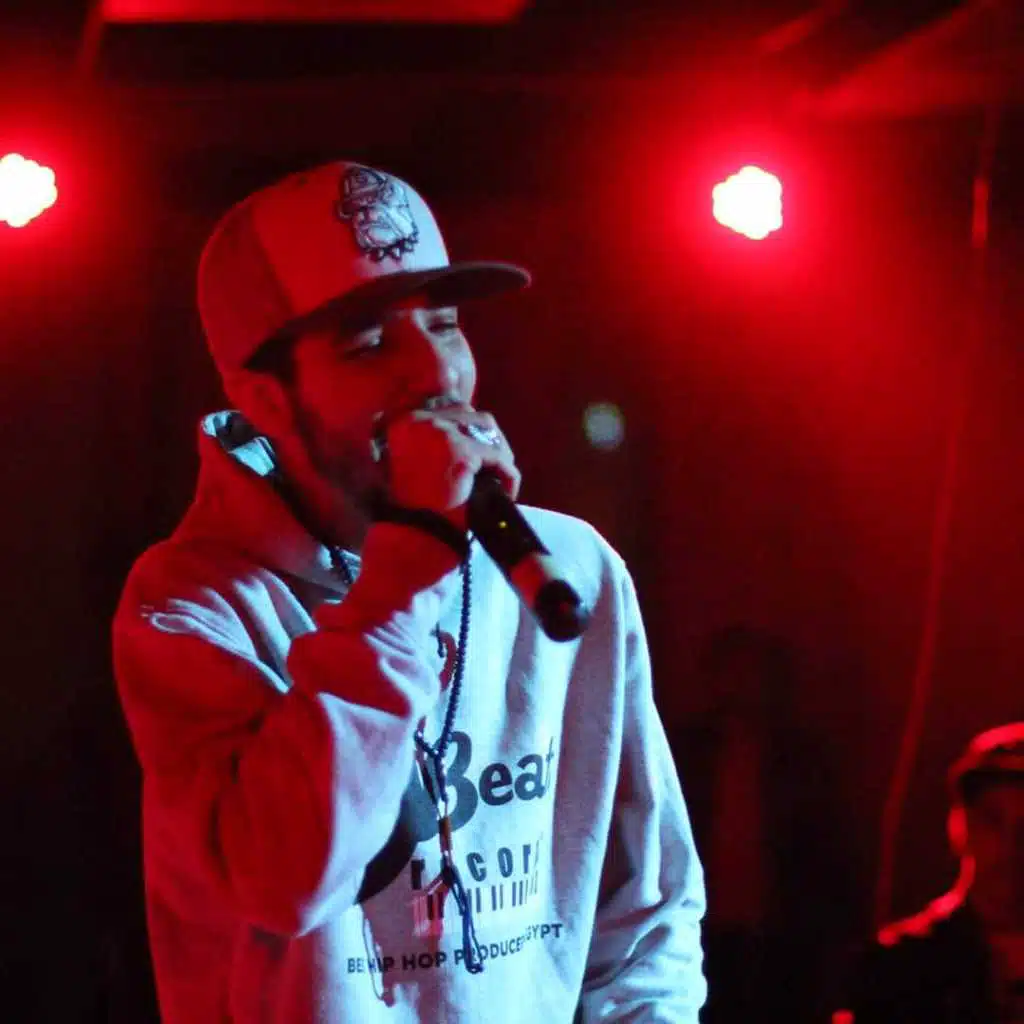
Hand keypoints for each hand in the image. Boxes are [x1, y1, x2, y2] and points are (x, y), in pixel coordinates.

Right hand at [382, 404, 520, 527]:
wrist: (411, 535)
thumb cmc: (412, 508)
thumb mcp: (414, 466)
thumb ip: (432, 444)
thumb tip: (469, 432)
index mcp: (403, 422)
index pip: (448, 410)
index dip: (468, 427)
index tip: (480, 450)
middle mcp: (418, 420)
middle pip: (469, 414)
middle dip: (487, 437)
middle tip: (496, 465)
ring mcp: (439, 433)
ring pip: (486, 430)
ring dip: (499, 453)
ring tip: (502, 476)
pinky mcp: (460, 453)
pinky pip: (496, 457)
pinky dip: (507, 474)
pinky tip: (508, 491)